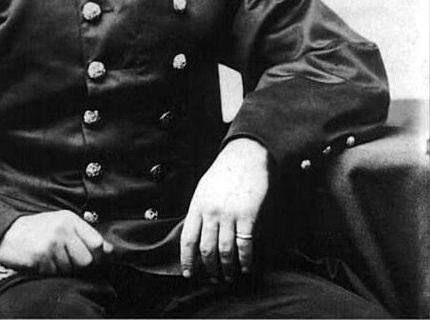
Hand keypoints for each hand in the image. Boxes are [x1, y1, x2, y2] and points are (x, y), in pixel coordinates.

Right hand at [0, 210, 113, 276]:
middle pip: (86, 260)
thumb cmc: (37, 230)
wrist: (6, 233)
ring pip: (71, 270)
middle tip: (65, 260)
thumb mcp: (62, 224)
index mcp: (70, 219)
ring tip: (50, 259)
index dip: (96, 256)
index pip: (97, 243)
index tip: (90, 260)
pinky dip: (50, 273)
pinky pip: (55, 274)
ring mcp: (52, 243)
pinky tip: (41, 262)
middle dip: (78, 266)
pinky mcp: (40, 258)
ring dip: (62, 270)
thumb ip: (85, 235)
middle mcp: (63, 229)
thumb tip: (110, 250)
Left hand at [180, 138, 268, 281]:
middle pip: (206, 249)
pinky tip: (245, 266)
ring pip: (225, 251)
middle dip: (209, 269)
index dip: (187, 260)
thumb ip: (199, 211)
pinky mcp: (248, 216)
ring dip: (227, 269)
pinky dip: (245, 260)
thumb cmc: (224, 173)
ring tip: (229, 277)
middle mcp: (211, 212)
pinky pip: (244, 244)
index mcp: (197, 205)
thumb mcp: (204, 189)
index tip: (188, 274)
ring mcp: (229, 214)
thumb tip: (194, 236)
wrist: (245, 156)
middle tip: (213, 279)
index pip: (188, 239)